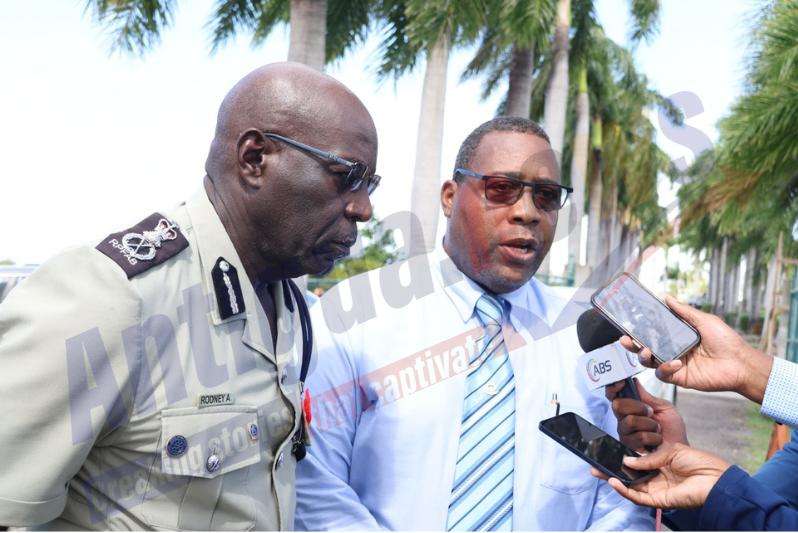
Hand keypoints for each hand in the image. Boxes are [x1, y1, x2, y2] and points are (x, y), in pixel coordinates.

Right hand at [591, 443, 730, 508]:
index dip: (620, 458)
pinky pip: (637, 497)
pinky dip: (624, 490)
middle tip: (594, 464)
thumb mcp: (670, 450)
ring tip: (598, 471)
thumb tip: (626, 459)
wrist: (716, 478)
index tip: (606, 451)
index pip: (635, 462)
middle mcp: (656, 477)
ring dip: (613, 480)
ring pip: (629, 487)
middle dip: (610, 470)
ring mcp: (656, 489)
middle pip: (628, 475)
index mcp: (659, 463)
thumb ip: (648, 457)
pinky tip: (614, 481)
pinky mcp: (659, 500)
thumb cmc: (699, 461)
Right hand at [606, 378, 687, 450]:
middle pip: (618, 405)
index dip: (613, 387)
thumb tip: (634, 382)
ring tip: (656, 429)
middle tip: (650, 412)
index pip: (613, 395)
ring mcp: (625, 434)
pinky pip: (638, 437)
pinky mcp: (629, 448)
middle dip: (638, 406)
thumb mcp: (663, 408)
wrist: (679, 450)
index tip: (621, 383)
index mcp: (630, 408)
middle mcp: (623, 420)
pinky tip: (655, 440)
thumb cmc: (672, 430)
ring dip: (649, 424)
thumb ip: (648, 397)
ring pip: (629, 421)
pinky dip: (653, 437)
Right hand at [619, 296, 772, 402]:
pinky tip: (676, 362)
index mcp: (677, 336)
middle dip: (632, 344)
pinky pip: (664, 374)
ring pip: (649, 362)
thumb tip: (666, 297)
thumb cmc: (726, 341)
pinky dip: (666, 368)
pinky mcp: (680, 378)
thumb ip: (684, 311)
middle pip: (645, 348)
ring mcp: (675, 365)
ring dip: (643, 356)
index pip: (652, 332)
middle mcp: (673, 350)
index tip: (628, 323)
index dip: (639, 329)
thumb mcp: (704, 320)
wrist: (740, 363)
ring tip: (645, 350)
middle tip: (625, 339)